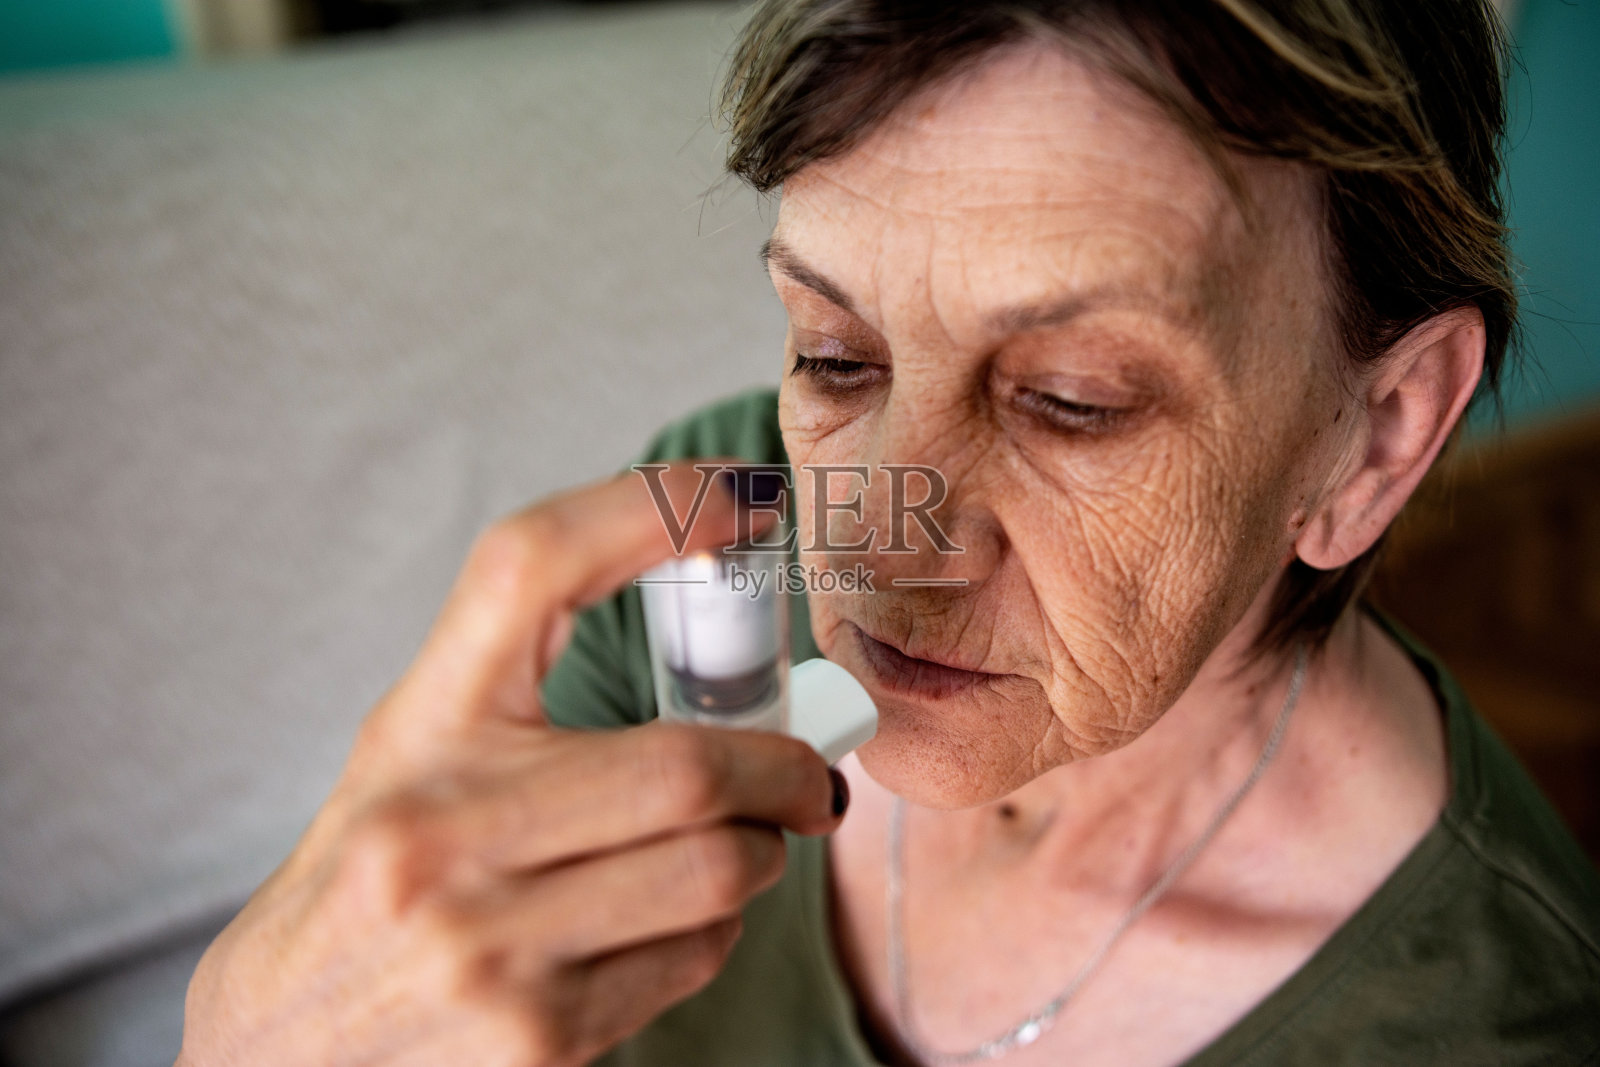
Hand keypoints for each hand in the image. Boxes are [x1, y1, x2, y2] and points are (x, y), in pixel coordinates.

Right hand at [177, 463, 843, 1066]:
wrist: (281, 1043)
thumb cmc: (375, 872)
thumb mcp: (416, 745)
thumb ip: (526, 678)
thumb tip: (717, 613)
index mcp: (416, 727)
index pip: (531, 567)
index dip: (650, 509)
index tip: (743, 497)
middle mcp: (439, 828)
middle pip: (686, 764)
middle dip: (783, 768)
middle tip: (805, 773)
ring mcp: (486, 944)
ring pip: (718, 868)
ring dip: (758, 853)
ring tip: (730, 848)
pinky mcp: (537, 1040)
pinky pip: (695, 957)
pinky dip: (713, 929)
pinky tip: (665, 922)